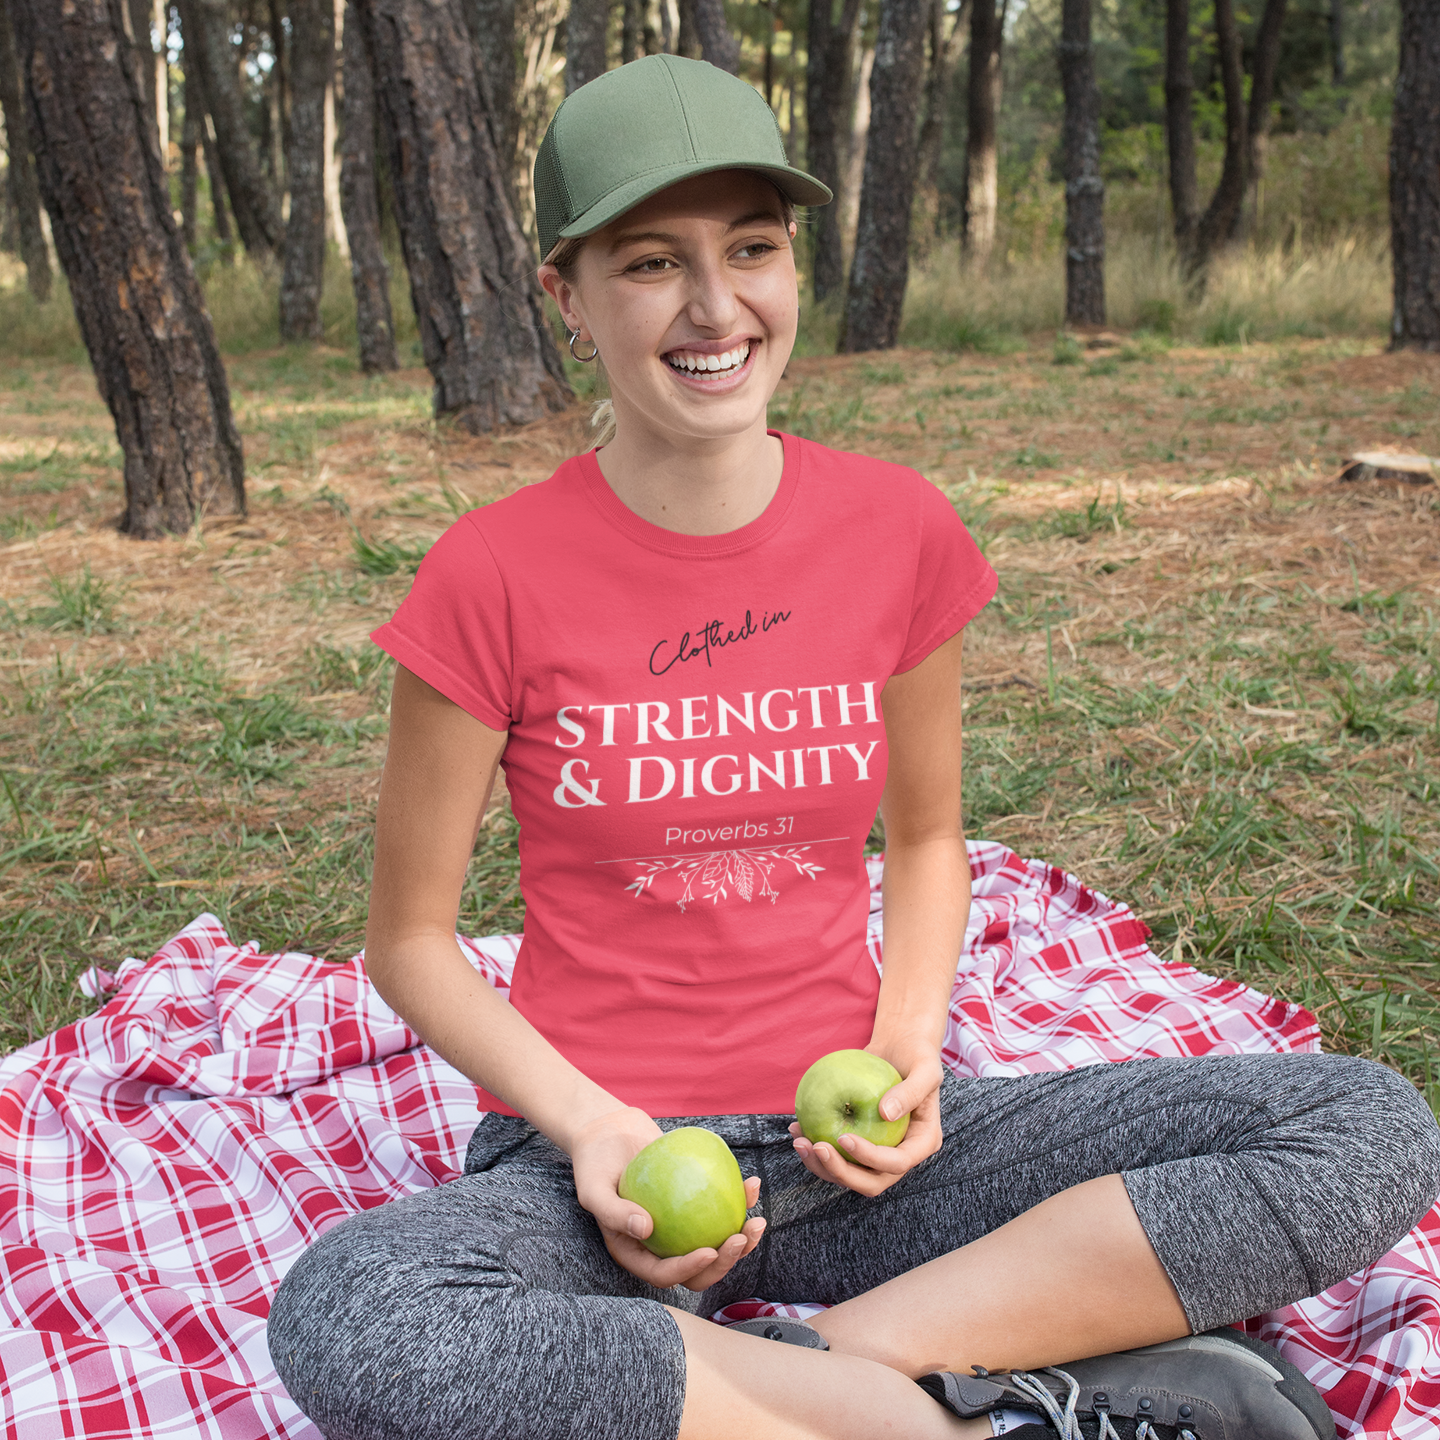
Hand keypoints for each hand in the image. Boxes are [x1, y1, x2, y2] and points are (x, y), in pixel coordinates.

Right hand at [570, 1106, 766, 1291]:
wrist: (607, 1133)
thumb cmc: (594, 1162)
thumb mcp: (593, 1189)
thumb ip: (614, 1212)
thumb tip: (646, 1230)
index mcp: (637, 1253)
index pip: (665, 1273)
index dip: (689, 1270)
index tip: (709, 1251)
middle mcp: (662, 1245)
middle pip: (699, 1268)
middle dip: (725, 1262)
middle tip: (741, 1237)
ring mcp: (681, 1225)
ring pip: (716, 1242)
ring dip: (742, 1239)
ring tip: (757, 1220)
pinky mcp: (694, 1201)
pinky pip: (720, 1207)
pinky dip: (739, 1200)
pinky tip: (751, 1184)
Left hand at [788, 1041, 944, 1196]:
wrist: (899, 1047)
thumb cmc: (917, 1054)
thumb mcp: (925, 1067)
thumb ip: (912, 1091)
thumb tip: (885, 1114)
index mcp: (921, 1143)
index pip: (896, 1163)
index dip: (870, 1158)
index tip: (843, 1137)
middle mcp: (900, 1154)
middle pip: (870, 1181)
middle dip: (840, 1172)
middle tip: (815, 1147)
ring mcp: (878, 1151)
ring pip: (849, 1173)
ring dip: (821, 1165)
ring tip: (800, 1141)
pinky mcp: (859, 1142)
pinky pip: (837, 1153)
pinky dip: (816, 1148)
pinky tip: (797, 1128)